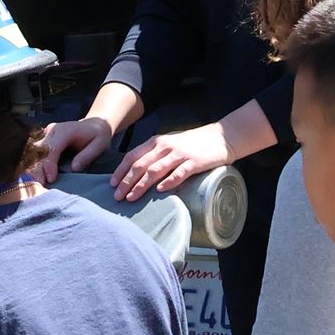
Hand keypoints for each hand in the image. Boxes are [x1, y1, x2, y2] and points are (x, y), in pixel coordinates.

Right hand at [35, 116, 114, 183]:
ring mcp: (47, 133)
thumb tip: (73, 169)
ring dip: (35, 167)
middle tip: (40, 185)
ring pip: (35, 151)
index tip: (51, 179)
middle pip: (39, 150)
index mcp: (65, 131)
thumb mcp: (99, 145)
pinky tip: (38, 176)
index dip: (49, 165)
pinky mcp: (45, 138)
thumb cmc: (98, 135)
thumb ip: (87, 156)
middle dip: (38, 169)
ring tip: (37, 182)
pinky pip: (37, 152)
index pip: (52, 148)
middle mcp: (53, 130)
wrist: (94, 125)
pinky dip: (36, 164)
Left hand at [112, 122, 230, 201]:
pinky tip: (160, 190)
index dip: (121, 171)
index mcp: (156, 142)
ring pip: (155, 170)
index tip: (112, 184)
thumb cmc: (194, 144)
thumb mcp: (170, 145)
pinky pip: (179, 172)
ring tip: (131, 197)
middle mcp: (165, 146)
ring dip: (141, 185)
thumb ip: (155, 156)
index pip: (133, 156)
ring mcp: (180, 154)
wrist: (222, 136)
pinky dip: (168, 181)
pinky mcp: (194, 162)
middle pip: (140, 165)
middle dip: (126, 181)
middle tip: (117, 196)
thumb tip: (136, 175)